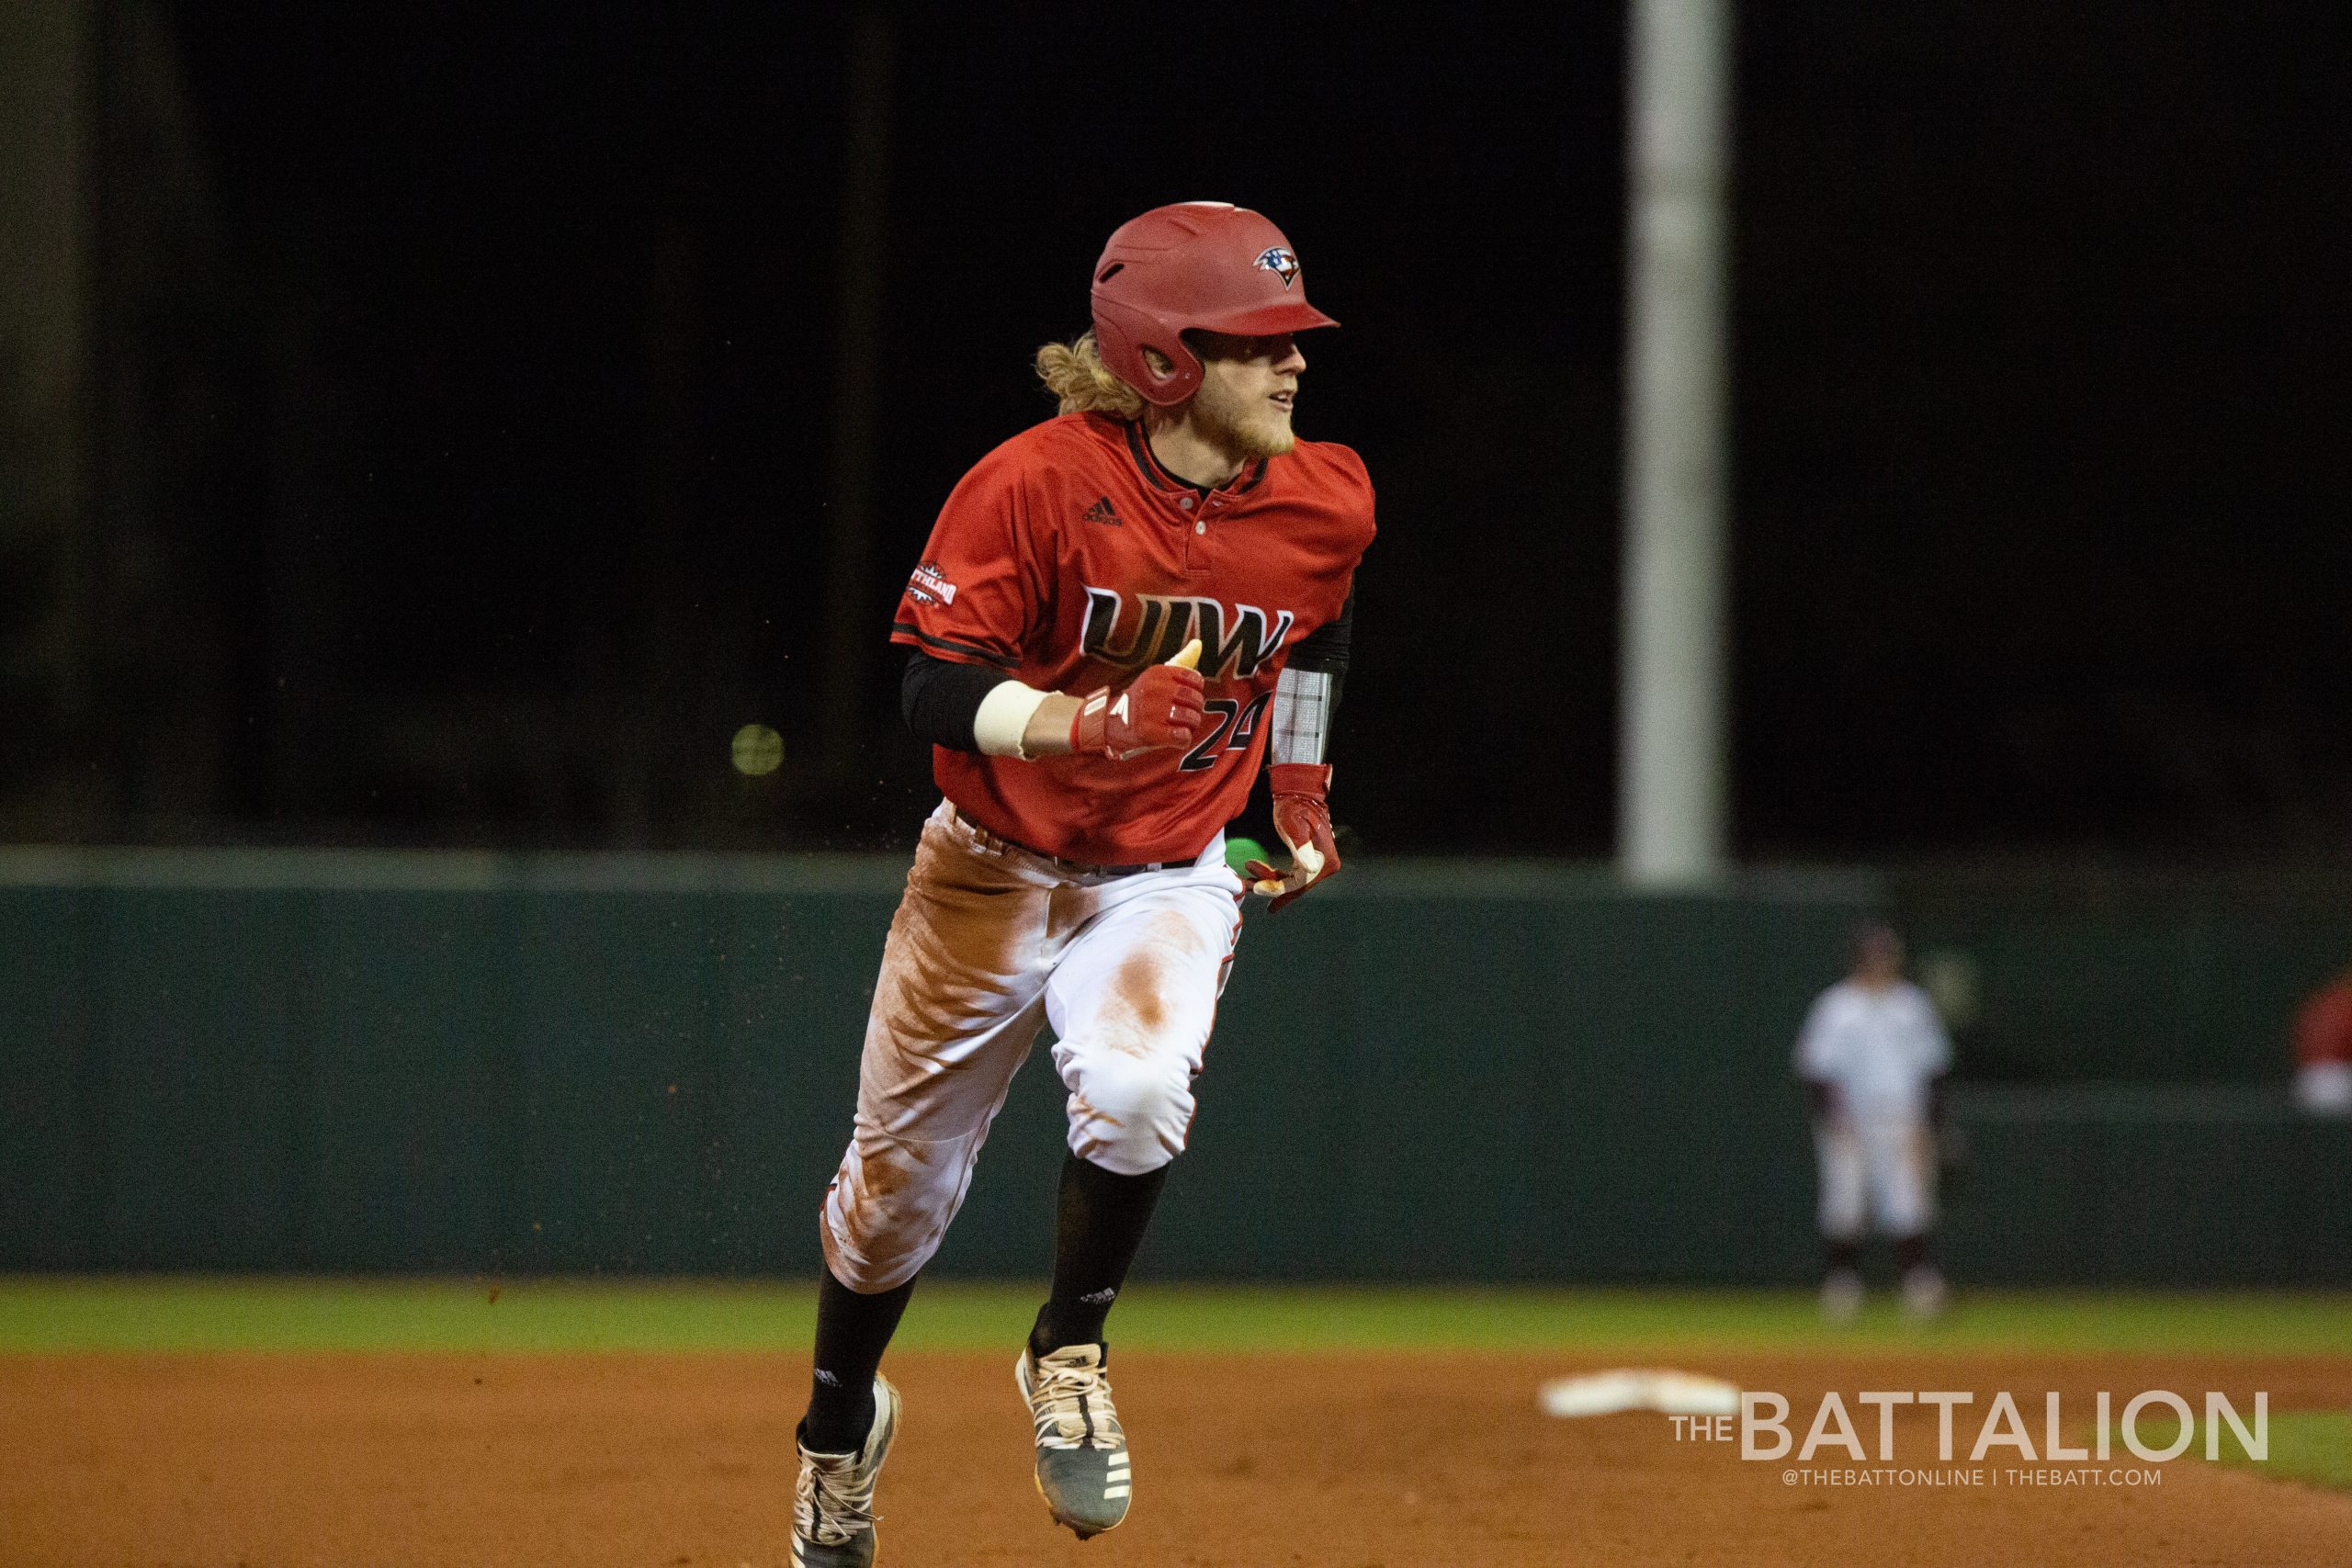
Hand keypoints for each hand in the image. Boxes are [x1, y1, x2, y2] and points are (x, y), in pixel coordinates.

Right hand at [1070, 640, 1205, 759]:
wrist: (1113, 722)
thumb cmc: (1144, 698)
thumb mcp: (1158, 676)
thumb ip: (1181, 660)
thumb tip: (1198, 643)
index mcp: (1158, 673)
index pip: (1196, 680)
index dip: (1196, 691)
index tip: (1184, 697)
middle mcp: (1153, 689)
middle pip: (1196, 700)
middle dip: (1195, 709)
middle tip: (1183, 714)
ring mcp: (1150, 711)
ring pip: (1191, 718)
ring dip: (1190, 725)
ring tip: (1180, 726)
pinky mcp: (1149, 732)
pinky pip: (1182, 737)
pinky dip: (1184, 739)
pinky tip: (1175, 737)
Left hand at [1244, 762, 1339, 911]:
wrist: (1298, 792)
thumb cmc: (1294, 806)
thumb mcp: (1294, 827)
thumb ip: (1301, 848)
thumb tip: (1310, 870)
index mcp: (1324, 861)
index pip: (1299, 884)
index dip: (1276, 888)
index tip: (1255, 888)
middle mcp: (1325, 866)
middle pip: (1295, 886)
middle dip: (1270, 886)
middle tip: (1246, 884)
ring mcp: (1317, 863)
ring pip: (1291, 881)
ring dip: (1269, 879)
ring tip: (1248, 871)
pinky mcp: (1308, 859)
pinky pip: (1290, 874)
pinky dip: (1274, 874)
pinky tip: (1257, 869)